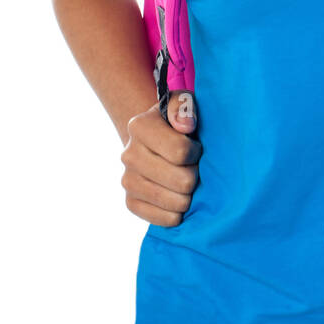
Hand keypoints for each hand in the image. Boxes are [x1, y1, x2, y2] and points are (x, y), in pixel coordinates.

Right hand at [120, 90, 202, 226]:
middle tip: (193, 166)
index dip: (196, 152)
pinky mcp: (131, 203)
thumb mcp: (184, 103)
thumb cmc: (178, 121)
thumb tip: (185, 126)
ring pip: (176, 203)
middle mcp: (128, 154)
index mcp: (139, 126)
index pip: (181, 151)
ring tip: (186, 180)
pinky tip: (178, 197)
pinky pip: (164, 219)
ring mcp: (127, 180)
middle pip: (182, 181)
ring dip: (189, 195)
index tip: (195, 147)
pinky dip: (178, 212)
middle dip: (195, 175)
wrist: (157, 142)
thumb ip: (185, 107)